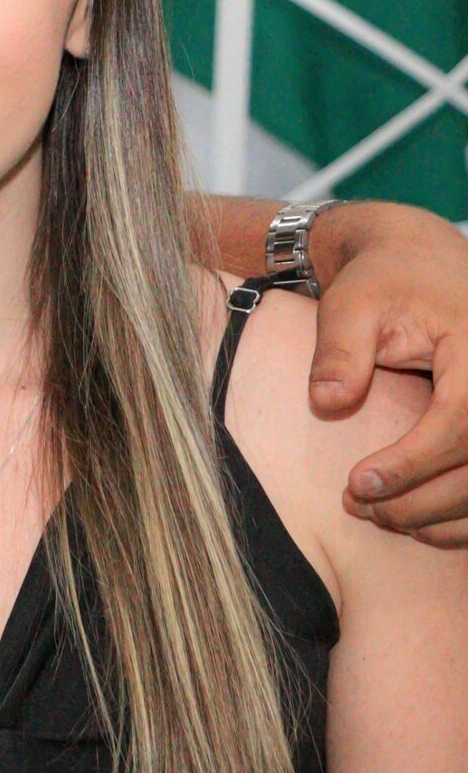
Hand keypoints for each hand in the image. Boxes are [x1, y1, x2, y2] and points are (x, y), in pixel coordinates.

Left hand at [308, 202, 467, 545]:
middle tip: (361, 507)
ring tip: (380, 515)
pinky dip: (461, 511)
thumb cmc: (384, 279)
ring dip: (442, 512)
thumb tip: (325, 403)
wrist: (419, 260)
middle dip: (424, 497)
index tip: (359, 483)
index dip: (414, 461)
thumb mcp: (351, 302)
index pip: (462, 420)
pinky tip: (418, 520)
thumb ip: (339, 350)